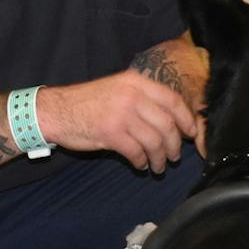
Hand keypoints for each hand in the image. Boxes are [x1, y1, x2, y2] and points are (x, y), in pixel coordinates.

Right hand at [36, 70, 198, 172]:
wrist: (57, 111)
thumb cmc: (89, 103)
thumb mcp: (118, 90)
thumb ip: (143, 100)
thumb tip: (172, 120)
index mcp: (136, 82)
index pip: (173, 100)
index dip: (187, 119)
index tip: (191, 133)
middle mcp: (132, 95)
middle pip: (167, 125)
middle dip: (174, 145)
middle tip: (174, 156)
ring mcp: (121, 114)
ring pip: (155, 141)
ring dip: (160, 158)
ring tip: (158, 166)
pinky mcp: (111, 133)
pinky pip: (137, 152)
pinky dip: (142, 162)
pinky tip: (141, 165)